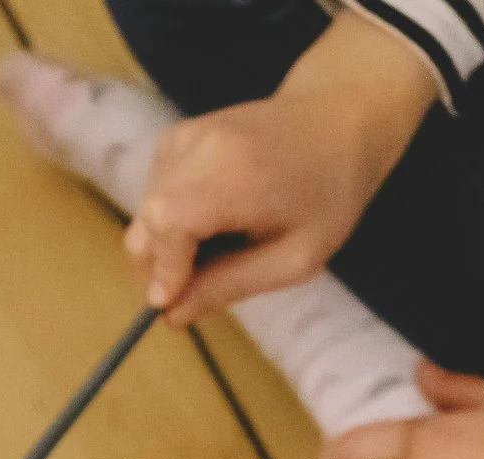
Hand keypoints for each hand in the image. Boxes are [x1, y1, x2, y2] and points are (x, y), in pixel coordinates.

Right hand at [125, 12, 434, 321]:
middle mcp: (200, 149)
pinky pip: (153, 194)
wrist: (338, 117)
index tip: (170, 306)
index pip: (167, 225)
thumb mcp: (296, 257)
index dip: (163, 271)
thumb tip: (170, 316)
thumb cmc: (328, 193)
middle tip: (198, 286)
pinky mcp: (176, 137)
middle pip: (146, 225)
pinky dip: (172, 217)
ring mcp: (183, 138)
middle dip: (161, 266)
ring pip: (145, 213)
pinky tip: (212, 217)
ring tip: (219, 244)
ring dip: (169, 243)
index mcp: (235, 176)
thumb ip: (230, 285)